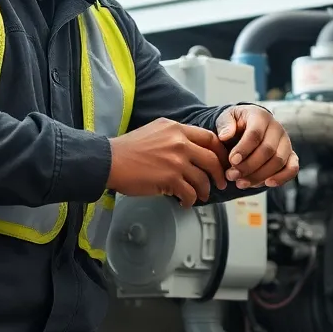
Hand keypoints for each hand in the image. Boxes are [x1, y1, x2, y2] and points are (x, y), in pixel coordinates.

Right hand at [107, 118, 227, 206]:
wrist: (110, 161)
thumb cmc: (129, 149)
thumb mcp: (155, 131)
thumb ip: (175, 136)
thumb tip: (192, 148)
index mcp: (177, 129)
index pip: (210, 138)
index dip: (220, 152)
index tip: (222, 162)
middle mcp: (180, 142)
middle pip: (212, 159)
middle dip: (219, 174)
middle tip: (221, 182)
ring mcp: (176, 161)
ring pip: (202, 179)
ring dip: (204, 191)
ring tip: (201, 196)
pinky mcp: (170, 179)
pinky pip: (189, 193)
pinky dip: (190, 200)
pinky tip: (185, 202)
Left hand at [216, 105, 299, 189]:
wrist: (248, 127)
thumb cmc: (236, 123)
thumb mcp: (226, 118)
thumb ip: (224, 125)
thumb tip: (225, 136)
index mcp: (260, 116)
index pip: (255, 133)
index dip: (244, 149)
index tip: (232, 161)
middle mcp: (277, 128)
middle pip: (267, 150)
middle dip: (249, 166)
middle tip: (231, 175)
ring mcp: (286, 142)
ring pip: (278, 161)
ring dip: (259, 175)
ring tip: (240, 183)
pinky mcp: (290, 155)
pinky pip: (292, 168)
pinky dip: (282, 178)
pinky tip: (267, 184)